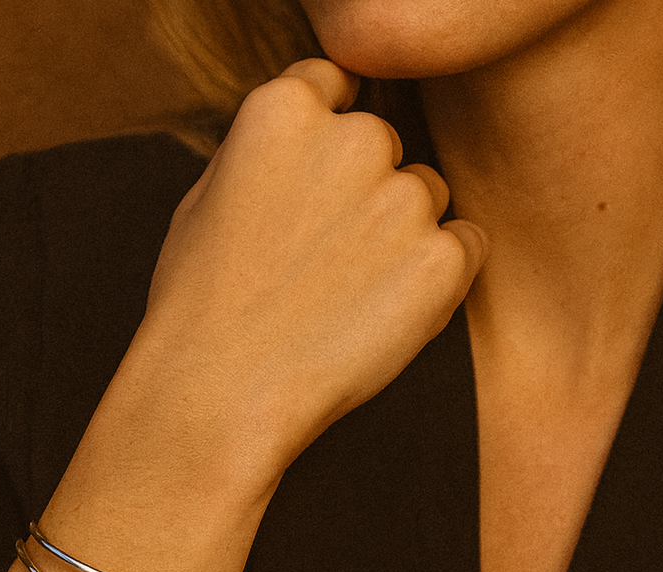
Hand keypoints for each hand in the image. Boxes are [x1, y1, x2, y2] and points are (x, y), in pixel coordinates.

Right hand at [119, 58, 487, 490]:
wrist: (219, 395)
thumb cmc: (200, 308)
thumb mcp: (205, 201)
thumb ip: (266, 152)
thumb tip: (307, 139)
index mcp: (284, 109)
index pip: (337, 85)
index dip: (327, 145)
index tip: (316, 191)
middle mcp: (353, 138)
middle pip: (386, 146)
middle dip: (364, 193)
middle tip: (321, 264)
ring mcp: (403, 199)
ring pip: (426, 197)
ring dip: (400, 237)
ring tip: (343, 299)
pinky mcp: (441, 260)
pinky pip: (462, 248)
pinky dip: (436, 279)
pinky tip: (379, 315)